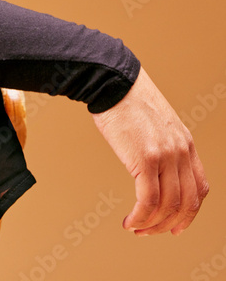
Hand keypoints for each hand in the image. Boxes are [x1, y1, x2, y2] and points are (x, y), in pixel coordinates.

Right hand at [91, 66, 208, 235]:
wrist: (113, 80)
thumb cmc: (126, 97)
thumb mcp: (157, 122)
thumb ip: (162, 144)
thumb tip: (152, 166)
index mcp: (185, 142)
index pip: (200, 188)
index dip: (190, 212)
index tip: (176, 224)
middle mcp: (180, 151)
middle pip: (186, 203)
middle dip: (170, 224)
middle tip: (153, 232)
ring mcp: (165, 155)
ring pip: (167, 206)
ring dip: (152, 225)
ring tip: (137, 228)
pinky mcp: (145, 158)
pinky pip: (147, 200)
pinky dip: (140, 217)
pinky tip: (130, 220)